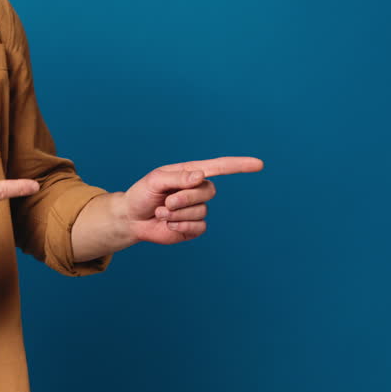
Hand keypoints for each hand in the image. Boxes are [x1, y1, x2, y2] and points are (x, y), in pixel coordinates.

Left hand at [122, 157, 263, 244]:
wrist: (132, 219)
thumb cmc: (142, 194)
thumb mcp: (156, 181)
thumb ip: (178, 177)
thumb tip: (201, 176)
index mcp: (190, 174)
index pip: (220, 167)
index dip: (239, 165)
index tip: (259, 164)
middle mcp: (197, 190)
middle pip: (208, 191)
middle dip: (185, 197)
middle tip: (165, 201)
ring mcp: (197, 209)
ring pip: (201, 211)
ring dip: (177, 213)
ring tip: (161, 211)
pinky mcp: (194, 227)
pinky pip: (199, 227)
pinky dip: (180, 226)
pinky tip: (168, 224)